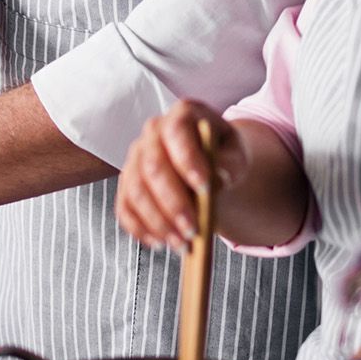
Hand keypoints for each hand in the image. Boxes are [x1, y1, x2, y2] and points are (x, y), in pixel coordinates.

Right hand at [116, 101, 250, 248]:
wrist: (209, 164)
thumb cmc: (223, 156)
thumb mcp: (236, 154)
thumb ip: (231, 162)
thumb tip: (219, 175)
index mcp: (181, 115)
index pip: (177, 131)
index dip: (188, 159)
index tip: (206, 187)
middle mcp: (152, 132)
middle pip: (153, 167)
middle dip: (173, 203)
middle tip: (193, 231)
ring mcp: (135, 157)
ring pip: (136, 191)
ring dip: (158, 222)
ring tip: (181, 244)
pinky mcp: (127, 183)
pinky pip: (124, 207)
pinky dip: (139, 228)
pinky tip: (160, 243)